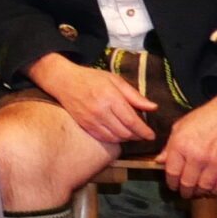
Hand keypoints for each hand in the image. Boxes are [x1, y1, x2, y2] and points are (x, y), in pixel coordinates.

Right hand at [26, 53, 155, 145]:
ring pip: (114, 137)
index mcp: (111, 98)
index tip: (152, 135)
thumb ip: (134, 95)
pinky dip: (113, 139)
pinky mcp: (84, 125)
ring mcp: (91, 119)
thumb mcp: (115, 80)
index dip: (144, 131)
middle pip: (125, 132)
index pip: (132, 121)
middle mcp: (100, 111)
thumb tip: (153, 107)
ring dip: (126, 139)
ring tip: (131, 134)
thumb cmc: (91, 78)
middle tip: (142, 134)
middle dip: (137, 136)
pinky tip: (117, 135)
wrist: (63, 81)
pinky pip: (102, 138)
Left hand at [159, 95, 216, 198]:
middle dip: (184, 191)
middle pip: (187, 183)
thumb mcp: (180, 127)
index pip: (172, 172)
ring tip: (197, 193)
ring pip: (203, 187)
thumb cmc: (204, 117)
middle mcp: (196, 157)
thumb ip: (169, 146)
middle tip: (184, 193)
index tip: (172, 186)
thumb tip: (159, 161)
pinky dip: (215, 191)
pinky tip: (211, 190)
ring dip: (199, 193)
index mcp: (181, 146)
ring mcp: (215, 163)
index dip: (171, 182)